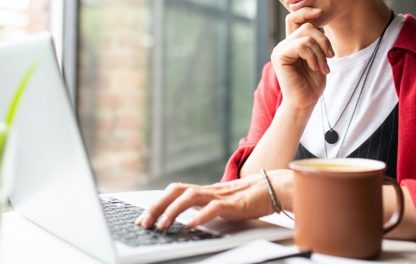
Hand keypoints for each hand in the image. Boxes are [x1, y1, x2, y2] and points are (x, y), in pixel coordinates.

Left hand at [136, 170, 291, 229]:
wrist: (272, 189)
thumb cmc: (248, 199)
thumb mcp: (220, 205)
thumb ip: (204, 208)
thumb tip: (184, 219)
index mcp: (204, 191)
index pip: (174, 192)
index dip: (156, 203)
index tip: (143, 219)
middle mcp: (208, 191)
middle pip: (176, 191)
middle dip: (157, 206)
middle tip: (144, 223)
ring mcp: (220, 196)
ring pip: (190, 197)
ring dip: (172, 211)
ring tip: (162, 226)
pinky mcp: (233, 203)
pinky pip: (213, 208)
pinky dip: (200, 216)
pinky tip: (190, 225)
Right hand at [271, 7, 333, 108]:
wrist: (305, 101)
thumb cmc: (313, 82)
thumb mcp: (319, 56)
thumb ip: (316, 39)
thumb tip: (319, 18)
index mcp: (292, 42)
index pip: (295, 17)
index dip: (306, 11)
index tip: (321, 11)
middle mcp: (284, 43)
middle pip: (306, 26)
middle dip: (324, 40)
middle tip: (330, 57)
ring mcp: (280, 49)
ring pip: (306, 36)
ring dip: (320, 52)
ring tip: (322, 67)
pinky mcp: (279, 56)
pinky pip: (301, 45)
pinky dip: (313, 56)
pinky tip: (315, 67)